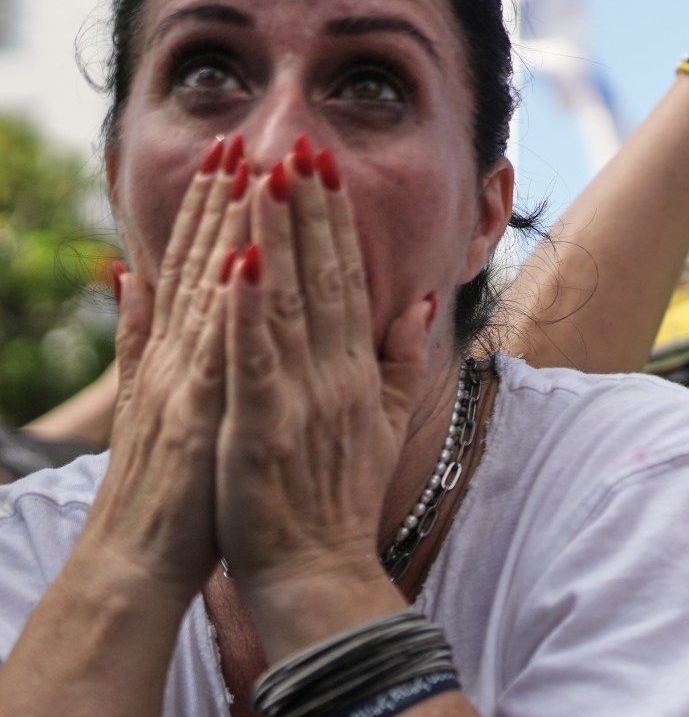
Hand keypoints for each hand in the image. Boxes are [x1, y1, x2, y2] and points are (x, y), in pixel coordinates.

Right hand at [82, 137, 249, 596]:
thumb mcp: (151, 398)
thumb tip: (128, 274)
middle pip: (203, 266)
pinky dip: (226, 308)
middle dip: (224, 202)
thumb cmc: (168, 483)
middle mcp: (178, 357)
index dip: (218, 211)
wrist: (143, 556)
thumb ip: (139, 335)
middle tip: (246, 137)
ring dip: (226, 232)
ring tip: (248, 175)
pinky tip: (240, 263)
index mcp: (181, 353)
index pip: (202, 267)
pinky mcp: (196, 414)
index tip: (239, 154)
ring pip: (208, 293)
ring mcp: (184, 381)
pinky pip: (214, 352)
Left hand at [214, 142, 435, 650]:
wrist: (319, 572)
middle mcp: (335, 374)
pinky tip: (242, 261)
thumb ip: (399, 359)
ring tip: (266, 177)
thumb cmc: (337, 503)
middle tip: (301, 144)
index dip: (334, 221)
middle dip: (309, 208)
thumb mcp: (383, 423)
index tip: (323, 166)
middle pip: (322, 276)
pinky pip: (256, 354)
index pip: (347, 280)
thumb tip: (418, 300)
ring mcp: (301, 396)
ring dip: (278, 235)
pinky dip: (249, 308)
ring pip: (289, 301)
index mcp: (357, 371)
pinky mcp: (264, 422)